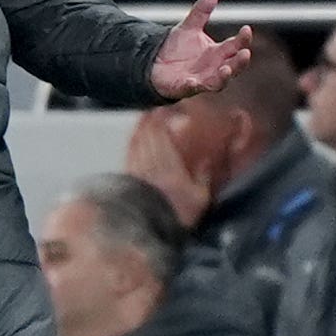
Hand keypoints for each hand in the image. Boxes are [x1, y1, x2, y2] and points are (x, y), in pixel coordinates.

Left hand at [125, 109, 210, 227]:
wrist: (147, 227)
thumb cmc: (177, 213)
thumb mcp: (200, 198)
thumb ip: (203, 177)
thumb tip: (208, 160)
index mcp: (168, 162)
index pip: (161, 131)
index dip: (163, 117)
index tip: (168, 108)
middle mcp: (149, 159)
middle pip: (146, 132)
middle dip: (151, 117)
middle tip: (157, 108)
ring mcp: (136, 166)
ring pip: (136, 139)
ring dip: (140, 126)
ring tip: (146, 116)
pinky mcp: (127, 174)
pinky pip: (129, 150)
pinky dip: (132, 139)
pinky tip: (134, 137)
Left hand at [149, 0, 251, 99]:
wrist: (156, 63)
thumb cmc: (177, 48)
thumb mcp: (189, 27)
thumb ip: (201, 11)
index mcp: (218, 52)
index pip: (236, 45)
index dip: (243, 39)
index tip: (247, 29)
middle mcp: (214, 67)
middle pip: (233, 65)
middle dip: (240, 60)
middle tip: (245, 52)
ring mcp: (202, 79)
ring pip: (219, 81)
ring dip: (224, 76)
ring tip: (226, 69)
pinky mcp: (186, 87)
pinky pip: (193, 88)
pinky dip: (194, 85)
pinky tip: (192, 81)